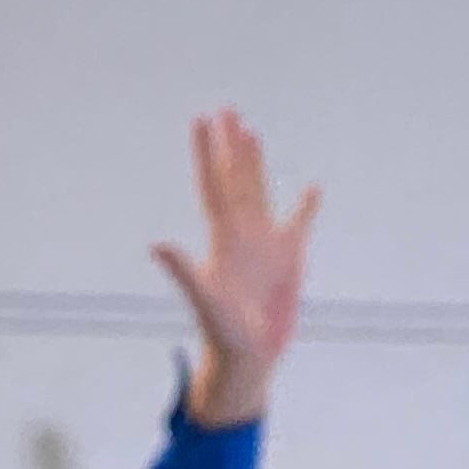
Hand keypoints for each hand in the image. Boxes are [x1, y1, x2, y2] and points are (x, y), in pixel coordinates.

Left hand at [153, 107, 317, 427]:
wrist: (247, 358)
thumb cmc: (223, 334)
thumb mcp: (205, 300)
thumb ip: (183, 271)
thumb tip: (156, 244)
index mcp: (223, 238)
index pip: (213, 185)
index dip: (207, 154)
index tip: (202, 120)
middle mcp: (241, 235)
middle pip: (234, 179)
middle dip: (230, 147)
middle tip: (226, 110)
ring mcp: (265, 245)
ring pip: (260, 193)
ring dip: (256, 164)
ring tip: (252, 133)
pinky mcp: (289, 260)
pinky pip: (299, 225)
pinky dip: (306, 207)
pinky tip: (312, 188)